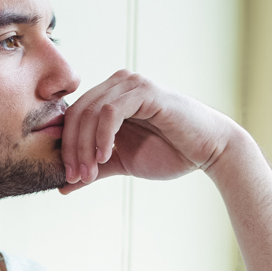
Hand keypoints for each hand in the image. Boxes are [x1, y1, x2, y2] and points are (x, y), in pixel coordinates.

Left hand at [59, 70, 244, 193]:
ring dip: (85, 146)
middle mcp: (117, 84)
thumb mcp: (123, 163)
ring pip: (90, 112)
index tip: (68, 178)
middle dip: (72, 149)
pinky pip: (110, 111)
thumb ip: (94, 169)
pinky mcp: (145, 91)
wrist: (209, 151)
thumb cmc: (170, 153)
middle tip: (74, 177)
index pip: (73, 116)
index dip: (66, 147)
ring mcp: (131, 85)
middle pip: (77, 113)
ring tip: (90, 173)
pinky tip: (106, 156)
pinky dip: (102, 136)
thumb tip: (62, 186)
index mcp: (109, 96)